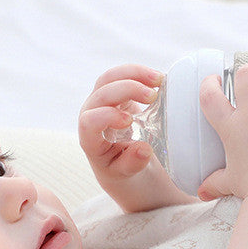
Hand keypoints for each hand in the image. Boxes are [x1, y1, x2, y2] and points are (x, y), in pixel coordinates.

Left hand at [78, 64, 163, 187]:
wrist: (125, 163)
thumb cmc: (122, 172)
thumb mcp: (126, 175)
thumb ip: (132, 164)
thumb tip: (144, 150)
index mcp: (90, 140)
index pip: (88, 121)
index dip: (107, 117)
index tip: (130, 121)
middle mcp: (91, 116)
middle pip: (101, 94)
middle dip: (126, 89)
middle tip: (153, 95)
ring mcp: (102, 102)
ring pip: (109, 78)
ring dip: (133, 74)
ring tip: (159, 79)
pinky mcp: (116, 93)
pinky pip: (122, 75)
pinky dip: (139, 74)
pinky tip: (158, 79)